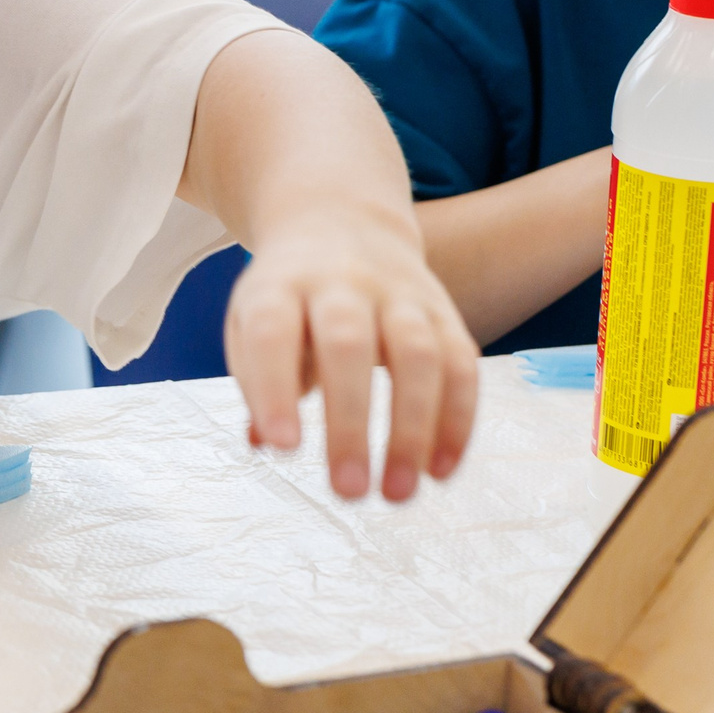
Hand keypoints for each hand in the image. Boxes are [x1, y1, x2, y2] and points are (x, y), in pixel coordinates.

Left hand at [223, 209, 480, 503]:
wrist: (338, 218)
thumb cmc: (287, 294)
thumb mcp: (252, 319)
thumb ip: (257, 378)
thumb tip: (264, 441)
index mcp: (280, 284)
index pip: (273, 331)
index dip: (275, 388)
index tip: (282, 448)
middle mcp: (341, 283)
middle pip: (348, 344)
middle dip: (350, 421)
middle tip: (347, 492)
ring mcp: (398, 293)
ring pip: (417, 353)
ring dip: (412, 429)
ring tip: (397, 494)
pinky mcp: (442, 310)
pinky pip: (461, 363)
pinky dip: (457, 420)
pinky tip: (439, 471)